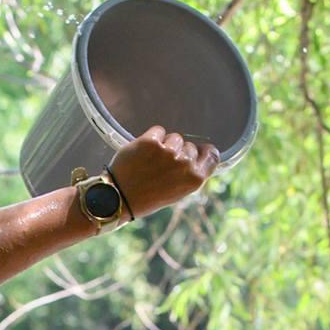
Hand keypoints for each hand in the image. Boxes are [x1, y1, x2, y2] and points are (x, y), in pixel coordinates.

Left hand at [106, 125, 220, 218]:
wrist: (117, 198)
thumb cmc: (146, 198)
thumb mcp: (175, 192)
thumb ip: (189, 173)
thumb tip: (197, 155)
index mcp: (195, 179)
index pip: (212, 155)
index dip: (204, 152)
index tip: (197, 152)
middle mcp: (184, 164)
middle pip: (190, 146)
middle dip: (178, 152)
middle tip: (161, 168)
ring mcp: (168, 152)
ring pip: (174, 138)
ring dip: (163, 145)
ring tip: (149, 162)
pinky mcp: (151, 142)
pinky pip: (158, 131)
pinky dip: (151, 138)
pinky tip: (142, 153)